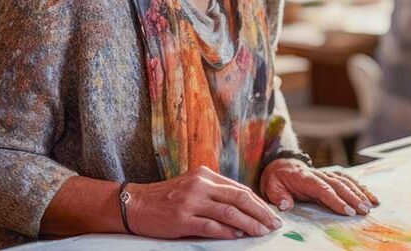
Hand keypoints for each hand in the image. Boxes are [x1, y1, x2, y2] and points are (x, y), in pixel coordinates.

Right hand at [127, 166, 282, 239]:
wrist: (137, 204)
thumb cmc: (167, 197)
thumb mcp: (192, 186)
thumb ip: (215, 193)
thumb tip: (244, 208)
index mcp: (205, 175)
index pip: (239, 189)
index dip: (258, 202)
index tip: (271, 214)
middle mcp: (200, 185)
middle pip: (239, 198)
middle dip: (260, 212)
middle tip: (274, 224)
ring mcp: (191, 201)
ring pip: (229, 212)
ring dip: (249, 224)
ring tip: (261, 232)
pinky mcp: (182, 219)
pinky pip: (211, 226)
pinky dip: (227, 232)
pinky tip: (238, 236)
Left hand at [260, 159, 378, 215]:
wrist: (280, 165)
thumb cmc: (277, 178)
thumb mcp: (271, 186)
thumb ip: (278, 196)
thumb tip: (286, 205)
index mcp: (304, 177)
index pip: (322, 189)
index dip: (336, 200)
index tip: (348, 211)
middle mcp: (318, 174)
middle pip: (338, 185)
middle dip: (352, 197)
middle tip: (364, 210)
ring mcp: (325, 174)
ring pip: (345, 181)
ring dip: (359, 192)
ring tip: (370, 205)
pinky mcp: (330, 176)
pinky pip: (347, 179)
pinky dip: (360, 186)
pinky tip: (370, 196)